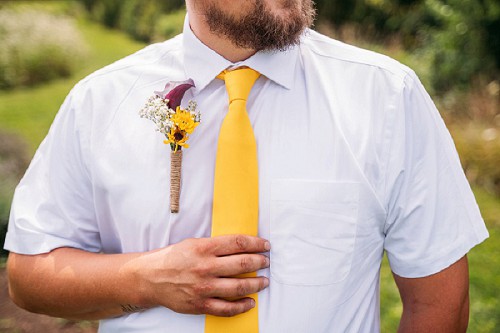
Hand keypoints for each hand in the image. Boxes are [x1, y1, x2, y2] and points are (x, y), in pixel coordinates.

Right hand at [132, 235, 269, 316]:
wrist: (151, 277)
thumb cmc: (173, 258)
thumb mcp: (194, 243)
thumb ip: (216, 245)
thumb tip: (241, 246)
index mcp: (204, 248)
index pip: (238, 243)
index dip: (256, 244)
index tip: (266, 245)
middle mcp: (206, 267)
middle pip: (242, 264)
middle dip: (260, 262)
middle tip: (266, 262)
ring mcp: (204, 287)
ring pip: (238, 287)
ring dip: (256, 284)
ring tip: (264, 281)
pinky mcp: (200, 304)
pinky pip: (227, 308)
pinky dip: (242, 306)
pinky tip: (250, 302)